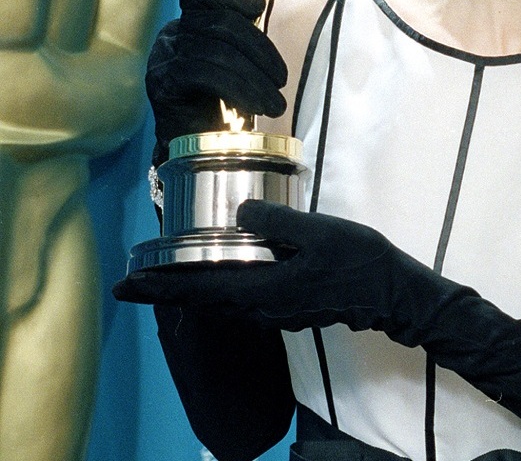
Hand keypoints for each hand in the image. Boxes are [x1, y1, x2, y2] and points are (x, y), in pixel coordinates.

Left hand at [113, 201, 408, 332]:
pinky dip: (223, 287)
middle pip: (205, 300)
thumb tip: (239, 210)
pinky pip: (244, 300)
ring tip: (176, 271)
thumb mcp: (318, 231)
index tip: (125, 285)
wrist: (392, 293)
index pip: (199, 290)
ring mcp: (277, 312)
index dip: (159, 287)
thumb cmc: (357, 260)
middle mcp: (262, 308)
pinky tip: (230, 269)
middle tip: (140, 276)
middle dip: (170, 289)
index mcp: (263, 289)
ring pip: (224, 302)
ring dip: (196, 289)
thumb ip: (276, 221)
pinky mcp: (291, 308)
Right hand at [146, 0, 286, 149]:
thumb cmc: (224, 99)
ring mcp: (162, 58)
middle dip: (260, 48)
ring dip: (255, 78)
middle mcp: (171, 34)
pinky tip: (258, 107)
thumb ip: (250, 24)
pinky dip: (238, 89)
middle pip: (218, 21)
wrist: (198, 148)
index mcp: (189, 21)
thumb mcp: (241, 57)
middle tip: (282, 79)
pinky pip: (201, 73)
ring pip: (215, 50)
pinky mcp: (162, 84)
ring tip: (276, 104)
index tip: (260, 8)